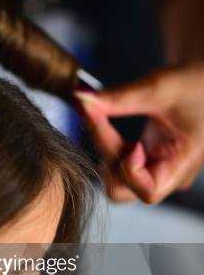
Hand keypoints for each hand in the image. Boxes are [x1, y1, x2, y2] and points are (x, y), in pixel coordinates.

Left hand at [74, 64, 203, 203]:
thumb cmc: (197, 83)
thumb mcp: (160, 86)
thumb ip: (120, 97)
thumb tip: (82, 99)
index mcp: (183, 164)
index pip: (148, 191)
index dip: (131, 172)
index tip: (132, 142)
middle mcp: (168, 175)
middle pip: (124, 189)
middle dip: (108, 157)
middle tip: (98, 118)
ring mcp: (156, 169)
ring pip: (116, 178)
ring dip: (105, 150)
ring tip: (101, 116)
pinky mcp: (146, 159)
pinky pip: (118, 163)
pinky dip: (107, 143)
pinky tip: (102, 118)